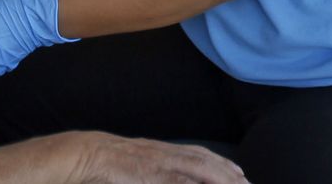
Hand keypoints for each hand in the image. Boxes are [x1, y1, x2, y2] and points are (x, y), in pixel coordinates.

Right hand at [69, 132, 245, 183]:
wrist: (84, 154)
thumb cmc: (105, 163)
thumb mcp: (134, 163)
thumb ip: (153, 167)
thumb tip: (163, 174)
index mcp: (160, 151)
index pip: (198, 155)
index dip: (221, 163)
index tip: (240, 173)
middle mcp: (164, 153)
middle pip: (203, 159)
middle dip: (228, 172)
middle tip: (248, 183)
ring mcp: (158, 162)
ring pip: (196, 167)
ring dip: (219, 176)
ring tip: (238, 183)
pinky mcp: (149, 174)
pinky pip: (176, 179)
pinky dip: (192, 181)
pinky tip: (208, 183)